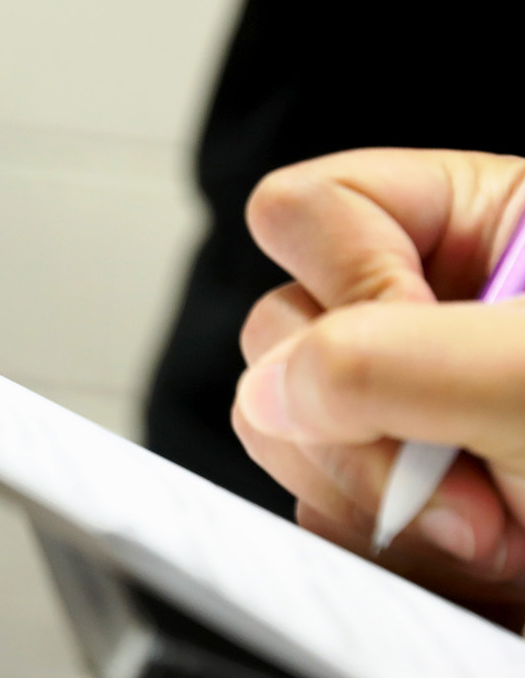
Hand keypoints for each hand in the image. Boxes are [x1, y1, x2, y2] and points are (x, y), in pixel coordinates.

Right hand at [232, 147, 524, 613]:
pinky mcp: (430, 505)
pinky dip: (394, 550)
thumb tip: (275, 383)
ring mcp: (432, 415)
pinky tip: (490, 566)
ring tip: (502, 535)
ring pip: (293, 427)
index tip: (419, 359)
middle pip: (284, 326)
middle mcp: (445, 314)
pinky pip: (332, 509)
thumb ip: (389, 360)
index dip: (347, 281)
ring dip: (385, 501)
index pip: (315, 210)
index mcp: (487, 229)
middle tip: (470, 484)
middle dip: (361, 423)